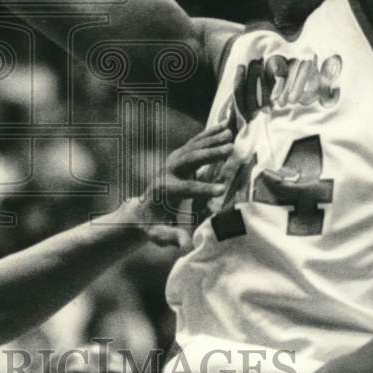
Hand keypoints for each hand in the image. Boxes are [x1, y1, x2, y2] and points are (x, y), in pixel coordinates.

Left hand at [128, 126, 241, 250]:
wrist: (142, 210)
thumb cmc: (152, 226)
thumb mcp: (158, 235)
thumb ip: (171, 237)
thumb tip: (186, 245)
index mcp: (164, 191)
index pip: (185, 188)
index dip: (203, 189)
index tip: (221, 190)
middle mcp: (167, 172)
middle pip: (189, 160)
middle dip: (209, 155)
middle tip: (230, 149)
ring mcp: (171, 163)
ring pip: (192, 148)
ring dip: (211, 140)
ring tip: (230, 134)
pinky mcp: (177, 157)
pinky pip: (194, 143)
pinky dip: (208, 134)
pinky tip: (223, 126)